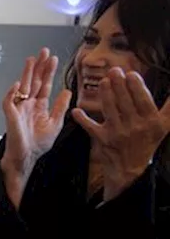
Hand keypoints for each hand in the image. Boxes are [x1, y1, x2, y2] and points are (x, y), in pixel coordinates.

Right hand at [1, 48, 71, 206]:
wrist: (26, 158)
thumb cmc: (38, 144)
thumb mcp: (55, 124)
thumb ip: (60, 107)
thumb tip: (67, 91)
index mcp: (39, 106)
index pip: (44, 85)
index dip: (48, 72)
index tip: (53, 59)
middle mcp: (28, 105)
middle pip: (33, 81)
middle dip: (38, 67)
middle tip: (43, 52)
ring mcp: (19, 109)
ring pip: (22, 87)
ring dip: (26, 73)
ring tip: (32, 59)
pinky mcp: (10, 116)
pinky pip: (9, 102)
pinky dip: (12, 93)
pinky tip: (17, 84)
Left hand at [71, 68, 169, 200]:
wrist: (130, 168)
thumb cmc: (147, 142)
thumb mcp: (164, 125)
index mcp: (151, 122)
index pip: (143, 100)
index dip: (136, 86)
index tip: (131, 74)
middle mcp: (134, 127)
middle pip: (124, 102)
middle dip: (118, 85)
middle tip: (113, 71)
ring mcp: (117, 133)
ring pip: (110, 110)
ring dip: (105, 94)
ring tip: (103, 81)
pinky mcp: (102, 139)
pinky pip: (91, 127)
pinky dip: (82, 119)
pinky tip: (76, 111)